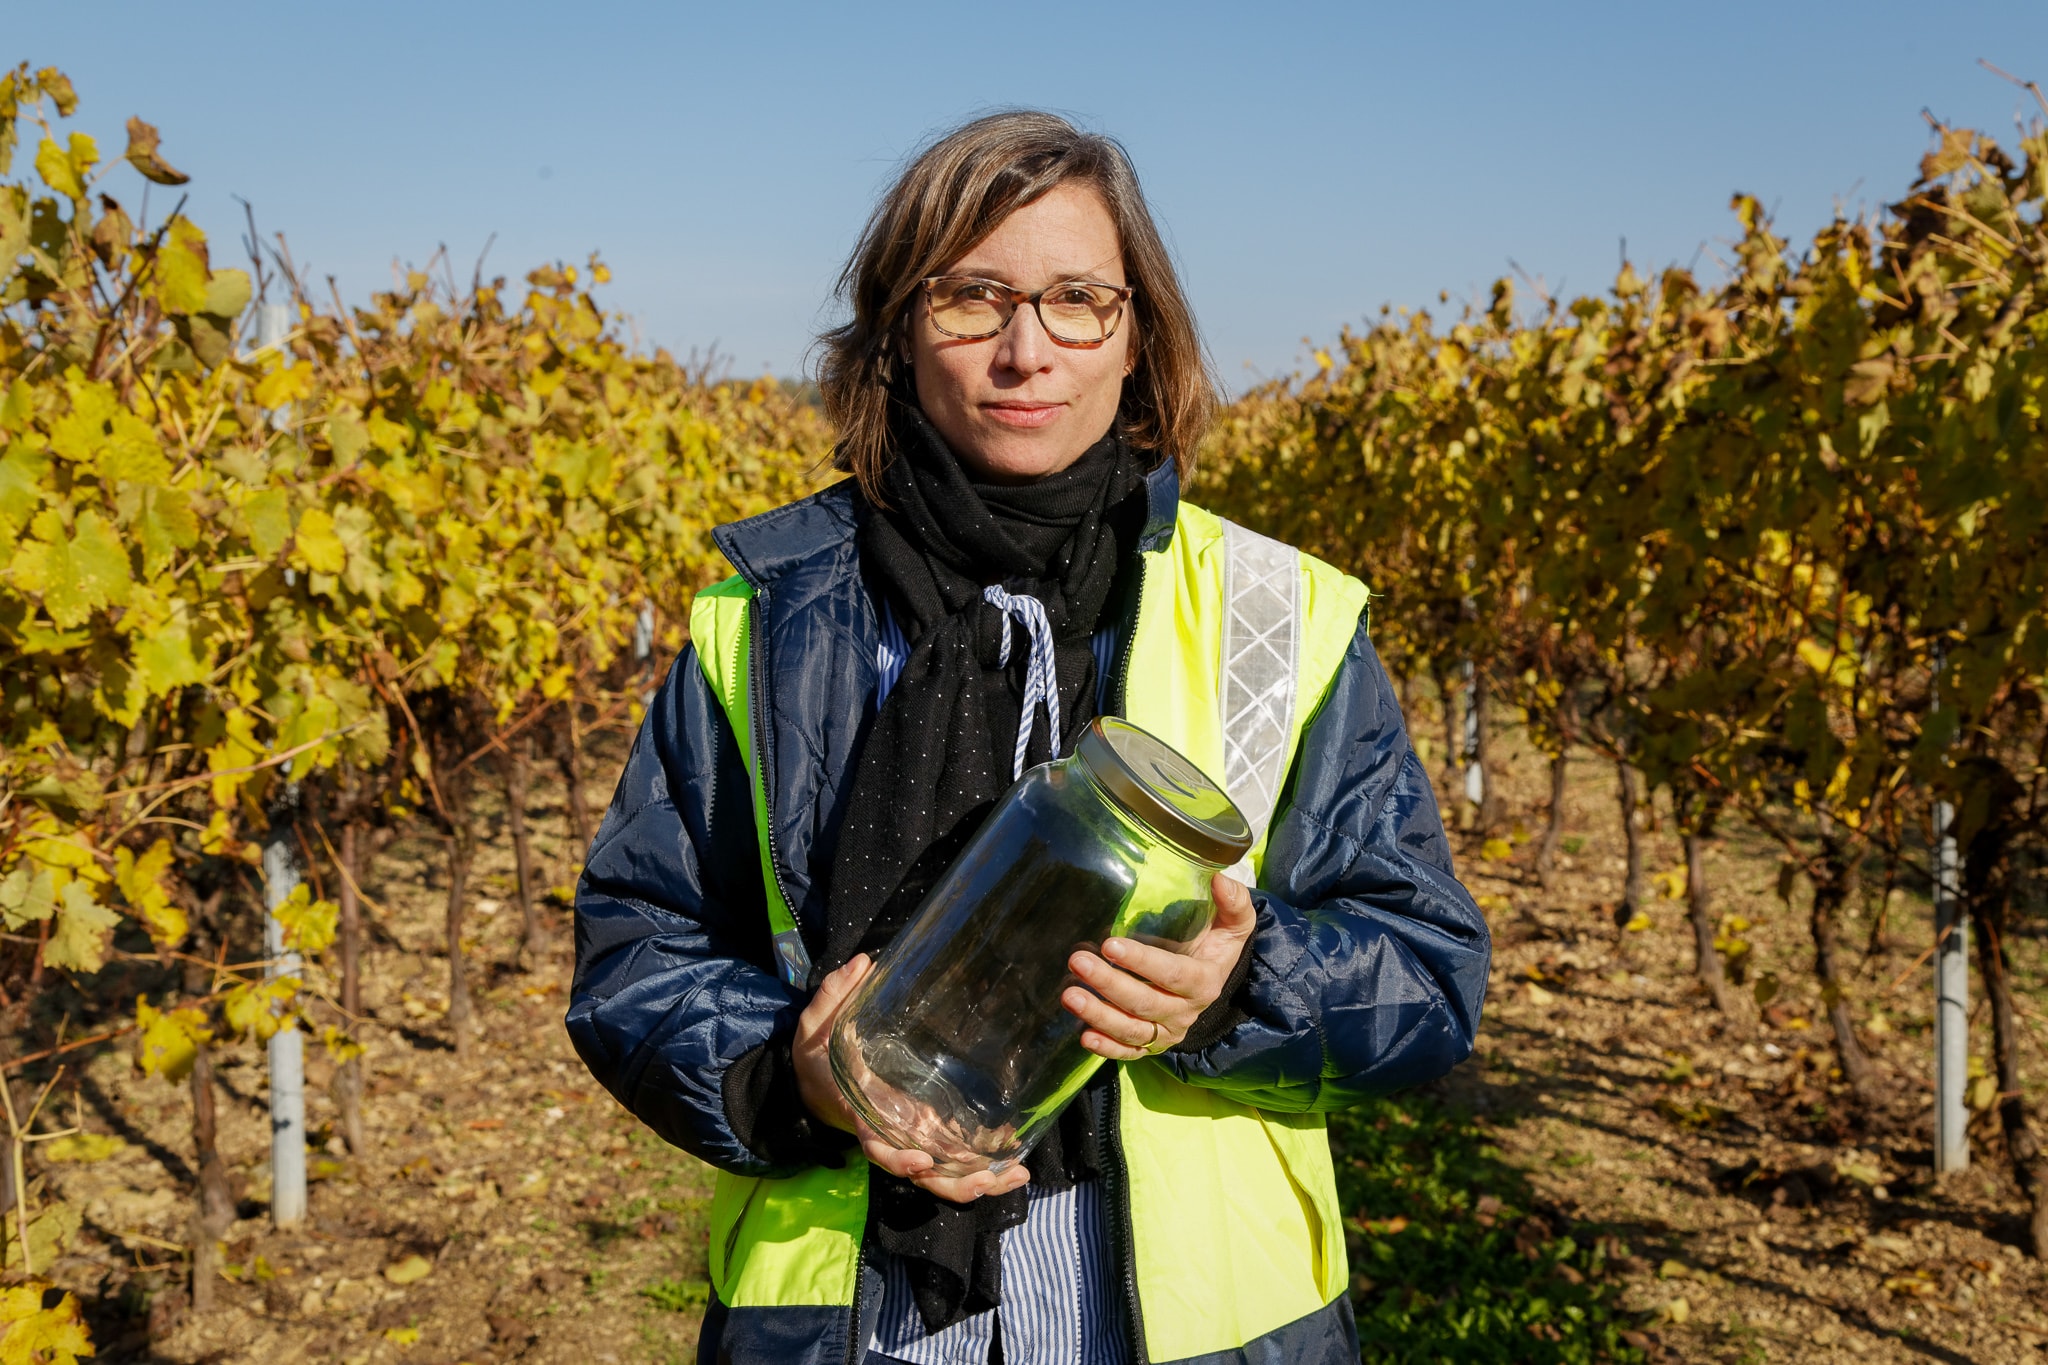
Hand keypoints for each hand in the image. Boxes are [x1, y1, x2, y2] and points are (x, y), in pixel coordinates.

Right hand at [794, 955, 1029, 1204]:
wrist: (819, 1083)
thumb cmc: (816, 1056)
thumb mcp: (814, 1025)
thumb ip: (834, 995)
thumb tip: (862, 963)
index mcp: (862, 1114)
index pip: (878, 1146)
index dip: (899, 1160)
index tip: (922, 1162)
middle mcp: (890, 1135)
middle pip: (923, 1176)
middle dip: (955, 1184)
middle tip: (989, 1178)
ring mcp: (911, 1138)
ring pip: (944, 1175)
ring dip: (979, 1180)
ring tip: (1018, 1172)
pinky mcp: (926, 1133)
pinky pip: (953, 1158)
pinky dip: (984, 1163)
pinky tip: (1015, 1156)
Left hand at [1064, 872, 1256, 1060]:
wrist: (1215, 982)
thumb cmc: (1217, 946)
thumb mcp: (1234, 925)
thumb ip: (1234, 903)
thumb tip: (1221, 880)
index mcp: (1204, 982)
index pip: (1172, 974)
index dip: (1142, 962)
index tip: (1109, 944)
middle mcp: (1184, 1012)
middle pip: (1144, 1003)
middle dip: (1109, 984)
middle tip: (1077, 961)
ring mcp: (1167, 1032)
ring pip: (1132, 1030)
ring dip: (1099, 1015)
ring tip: (1069, 996)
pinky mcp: (1152, 1045)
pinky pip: (1129, 1052)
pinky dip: (1107, 1048)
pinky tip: (1084, 1035)